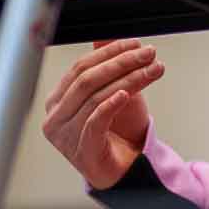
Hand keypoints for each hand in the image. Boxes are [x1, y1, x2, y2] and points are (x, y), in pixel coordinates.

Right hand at [41, 39, 163, 189]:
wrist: (124, 170)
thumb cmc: (117, 133)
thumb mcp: (115, 93)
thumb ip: (107, 68)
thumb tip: (103, 38)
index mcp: (58, 101)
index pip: (80, 68)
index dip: (108, 53)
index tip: (135, 44)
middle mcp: (56, 117)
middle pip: (87, 80)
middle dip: (121, 62)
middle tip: (147, 53)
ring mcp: (66, 135)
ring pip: (95, 97)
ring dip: (129, 79)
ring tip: (152, 70)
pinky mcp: (83, 150)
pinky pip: (95, 122)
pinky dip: (111, 105)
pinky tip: (126, 94)